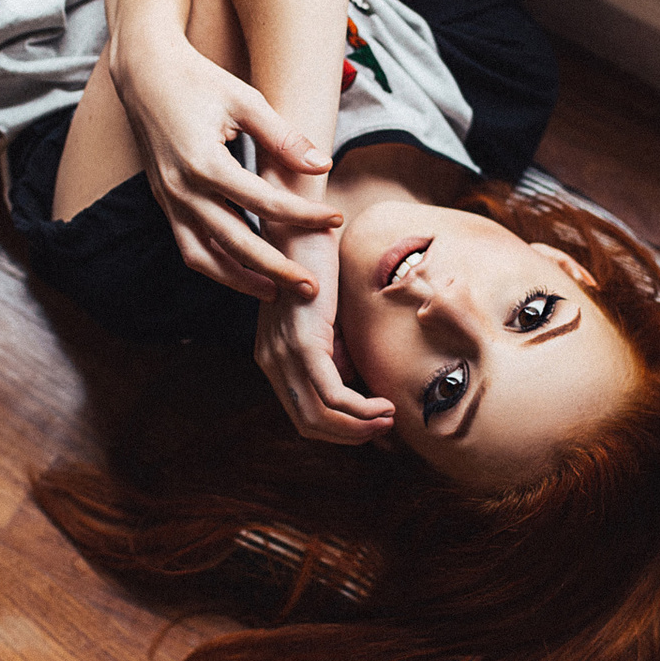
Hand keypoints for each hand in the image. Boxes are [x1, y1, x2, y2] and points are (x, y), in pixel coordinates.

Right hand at [108, 28, 339, 299]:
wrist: (145, 73)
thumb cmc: (199, 80)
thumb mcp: (246, 100)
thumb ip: (283, 137)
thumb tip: (323, 165)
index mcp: (205, 162)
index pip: (264, 202)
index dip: (303, 215)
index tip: (335, 218)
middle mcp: (182, 189)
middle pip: (235, 243)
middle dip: (276, 269)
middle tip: (311, 287)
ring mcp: (169, 200)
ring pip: (205, 256)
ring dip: (241, 280)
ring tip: (276, 293)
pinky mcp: (164, 203)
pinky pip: (189, 247)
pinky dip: (215, 266)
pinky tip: (243, 274)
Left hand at [254, 228, 394, 442]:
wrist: (301, 226)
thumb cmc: (318, 268)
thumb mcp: (326, 322)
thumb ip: (335, 354)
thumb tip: (357, 386)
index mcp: (274, 358)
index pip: (303, 415)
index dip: (340, 430)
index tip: (373, 425)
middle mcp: (272, 361)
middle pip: (309, 425)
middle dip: (350, 435)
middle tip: (384, 428)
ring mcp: (284, 354)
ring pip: (319, 417)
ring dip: (358, 426)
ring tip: (387, 417)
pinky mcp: (302, 342)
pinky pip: (331, 393)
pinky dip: (359, 408)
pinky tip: (382, 405)